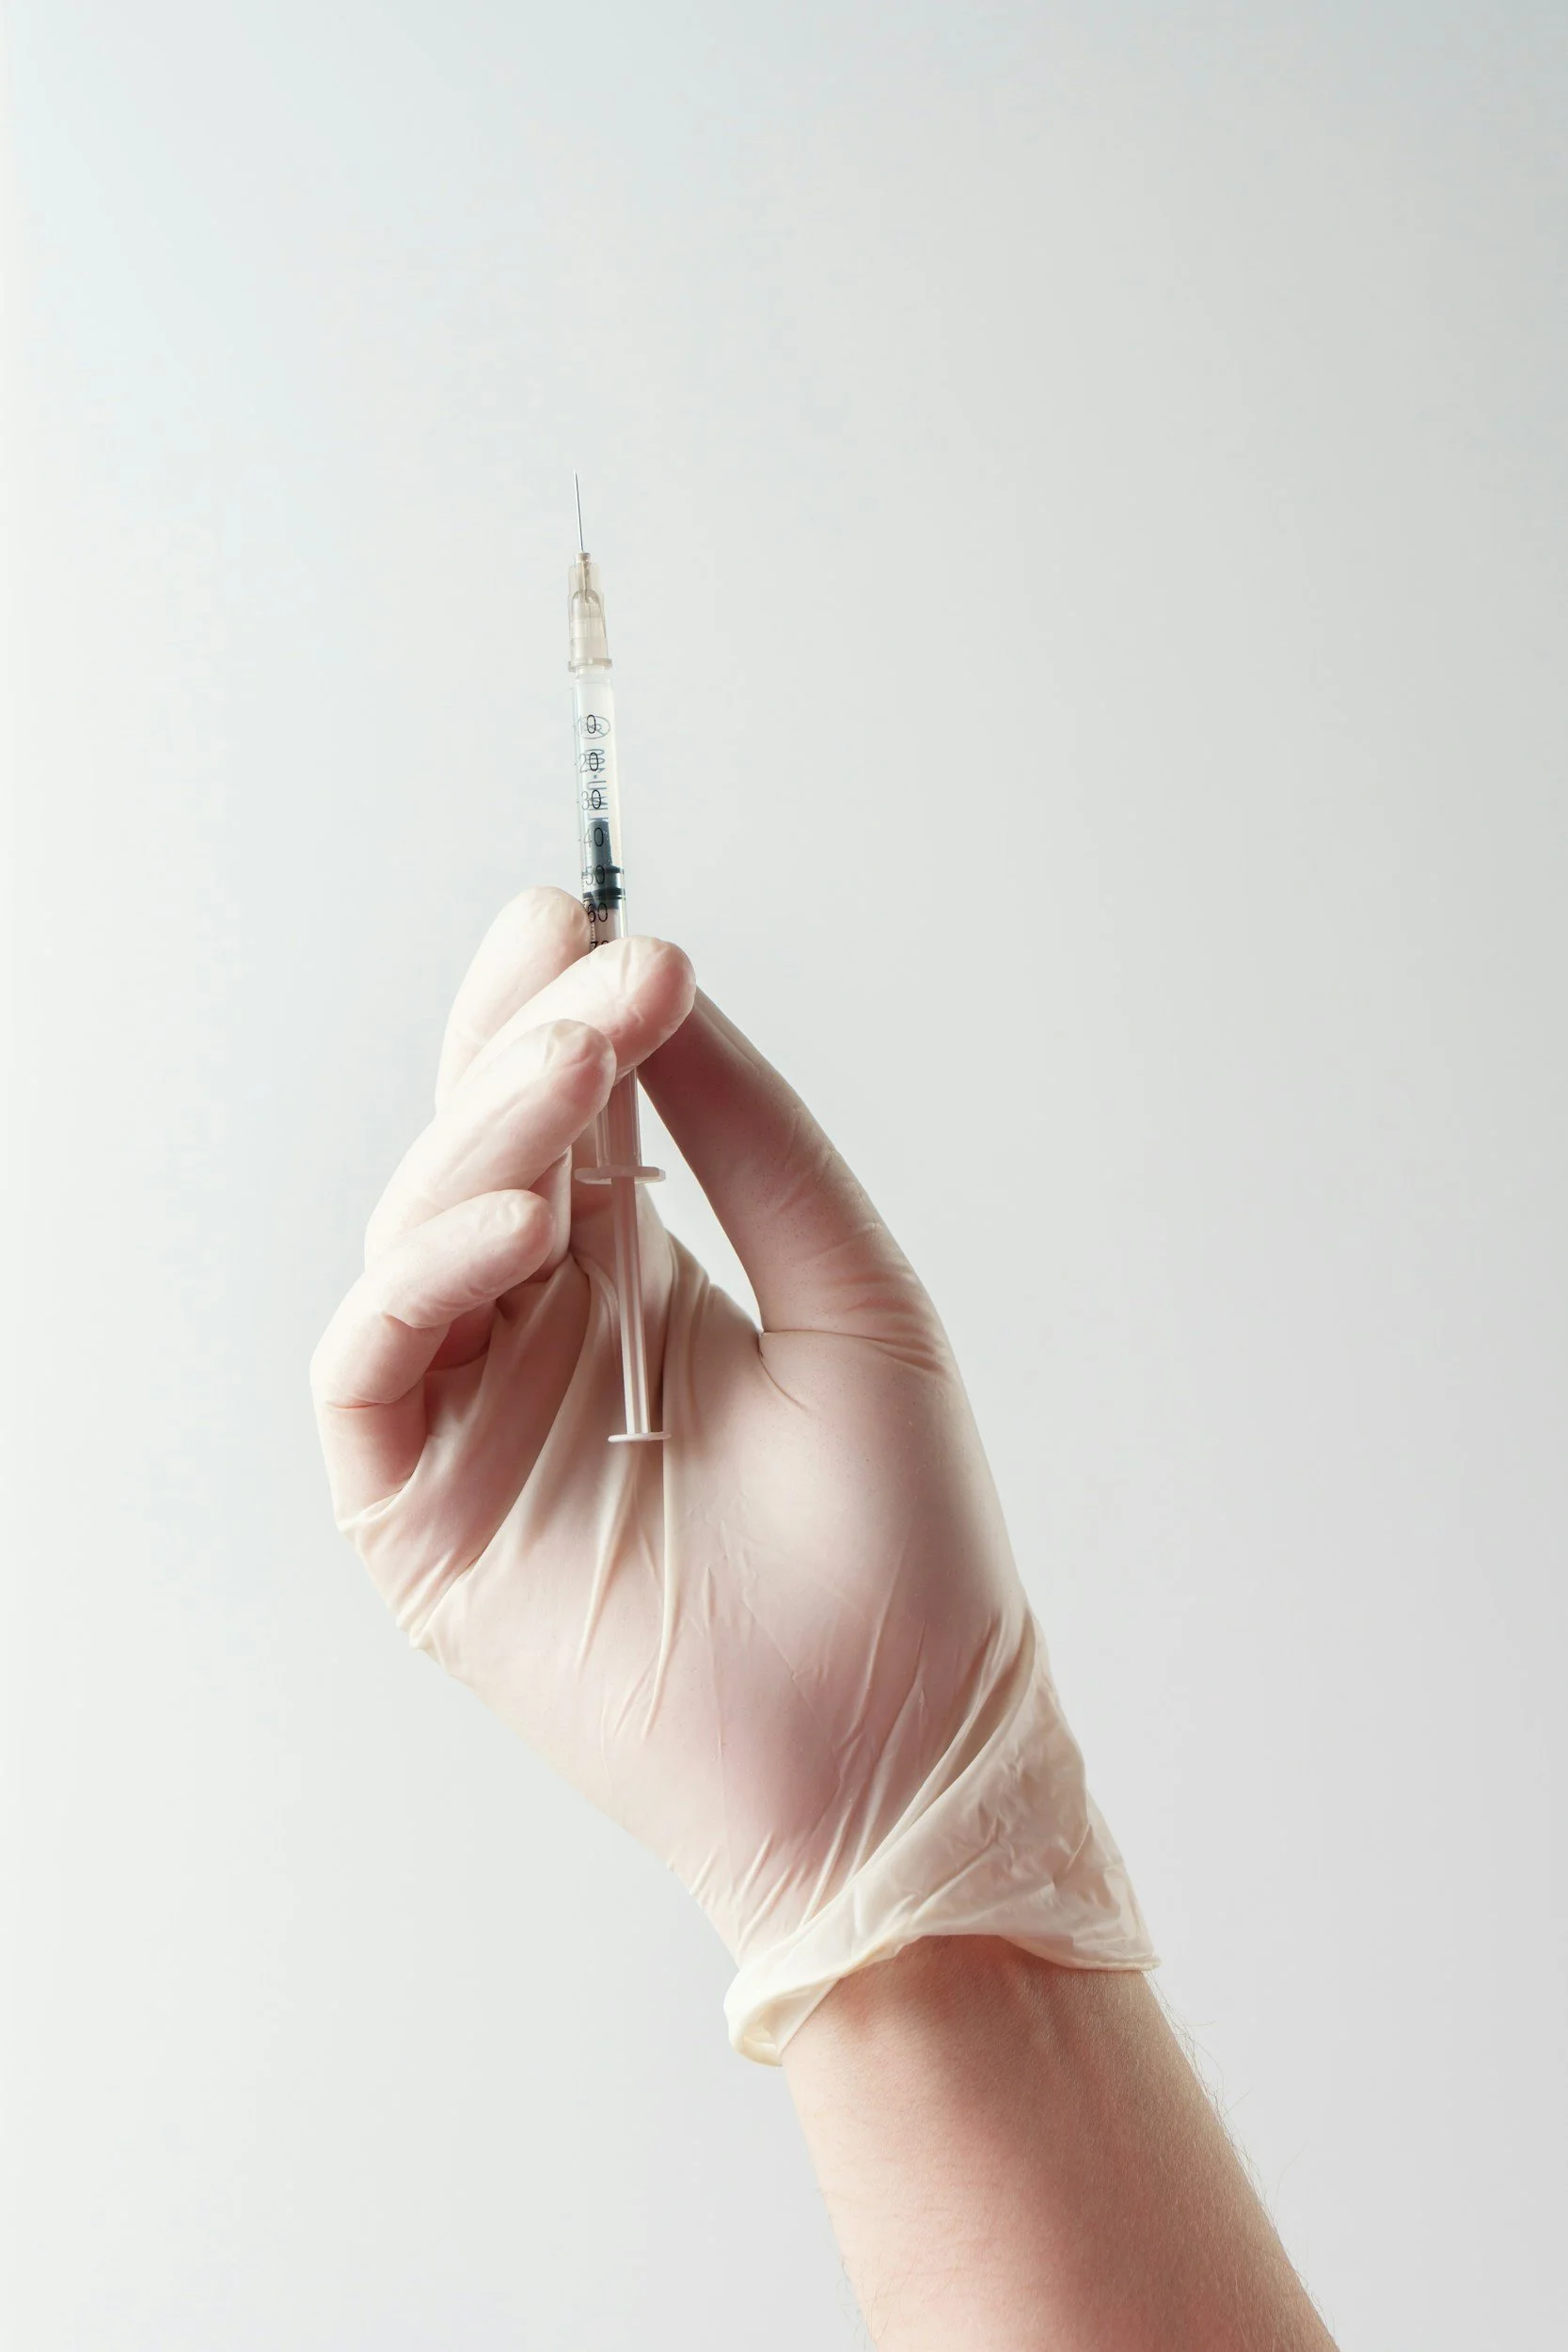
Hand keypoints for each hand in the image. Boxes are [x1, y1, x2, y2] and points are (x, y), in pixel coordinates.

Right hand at [312, 889, 1151, 2056]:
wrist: (907, 1750)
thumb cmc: (904, 1540)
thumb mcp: (851, 1293)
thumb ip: (751, 1140)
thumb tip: (665, 988)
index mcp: (638, 1281)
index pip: (564, 1117)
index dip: (559, 1012)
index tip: (596, 918)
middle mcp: (540, 1336)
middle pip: (476, 1155)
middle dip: (520, 1049)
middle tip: (590, 966)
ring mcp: (474, 1421)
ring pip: (415, 1239)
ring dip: (484, 1142)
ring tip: (575, 1077)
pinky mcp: (420, 1518)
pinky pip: (374, 1368)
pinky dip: (425, 1280)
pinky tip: (528, 1225)